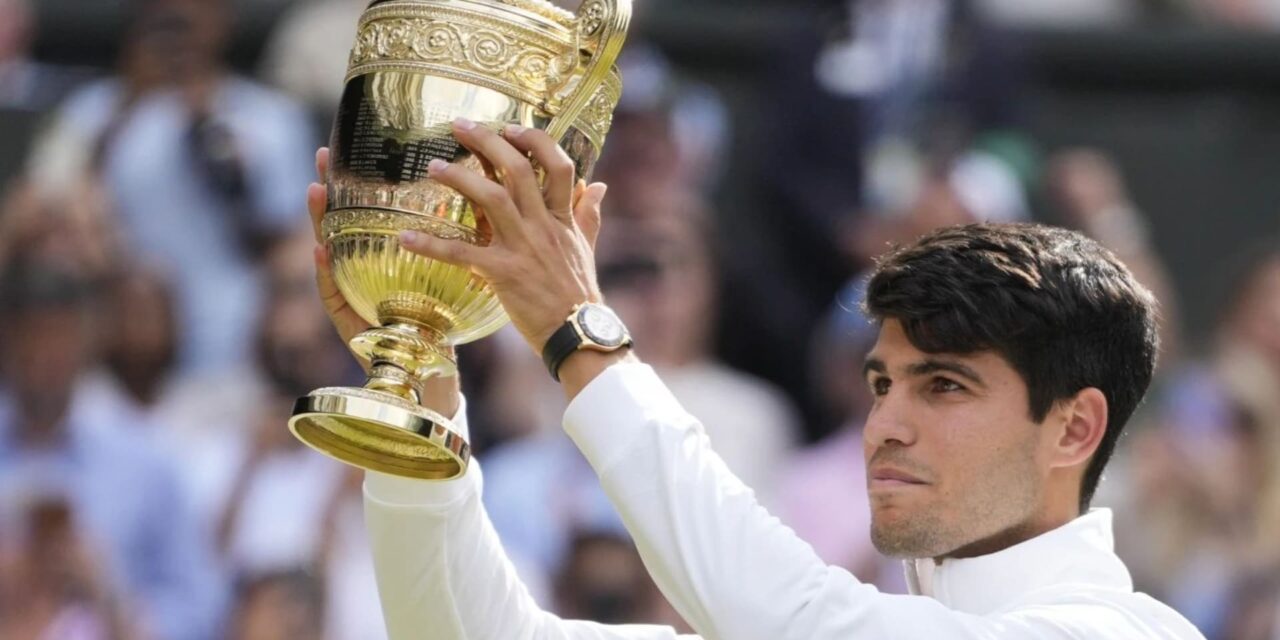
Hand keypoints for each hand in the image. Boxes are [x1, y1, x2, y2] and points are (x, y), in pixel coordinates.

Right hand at [308, 148, 460, 416]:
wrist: (434, 374)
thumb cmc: (444, 325)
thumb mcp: (455, 277)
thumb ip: (457, 244)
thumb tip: (480, 198)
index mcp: (392, 258)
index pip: (377, 212)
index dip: (365, 181)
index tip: (357, 147)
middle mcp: (369, 272)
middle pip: (348, 223)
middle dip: (334, 188)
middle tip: (323, 156)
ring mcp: (355, 295)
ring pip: (334, 252)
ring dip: (322, 220)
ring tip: (316, 190)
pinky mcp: (351, 324)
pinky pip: (333, 295)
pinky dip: (325, 273)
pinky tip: (319, 250)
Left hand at [397, 119, 608, 357]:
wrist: (579, 332)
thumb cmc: (579, 292)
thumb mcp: (587, 247)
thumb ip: (588, 213)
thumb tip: (599, 184)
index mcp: (562, 218)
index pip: (558, 165)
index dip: (534, 140)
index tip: (510, 128)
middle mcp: (542, 226)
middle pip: (518, 169)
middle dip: (488, 141)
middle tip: (460, 125)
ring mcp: (522, 248)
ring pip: (490, 199)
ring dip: (458, 178)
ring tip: (432, 167)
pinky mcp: (502, 274)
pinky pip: (462, 254)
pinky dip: (432, 245)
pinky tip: (406, 238)